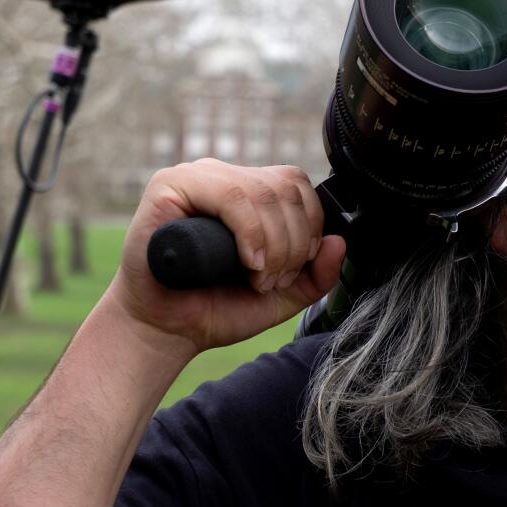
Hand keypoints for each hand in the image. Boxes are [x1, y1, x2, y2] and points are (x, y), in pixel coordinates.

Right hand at [108, 158, 345, 354]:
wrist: (167, 330)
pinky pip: (230, 195)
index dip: (309, 226)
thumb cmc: (217, 306)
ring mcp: (197, 177)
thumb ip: (317, 274)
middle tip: (274, 280)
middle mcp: (225, 177)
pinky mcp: (170, 185)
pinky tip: (247, 261)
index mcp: (250, 192)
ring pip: (262, 191)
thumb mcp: (283, 295)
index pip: (298, 184)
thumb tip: (339, 241)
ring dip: (274, 242)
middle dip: (293, 242)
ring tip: (258, 278)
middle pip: (285, 187)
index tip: (295, 269)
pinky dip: (250, 232)